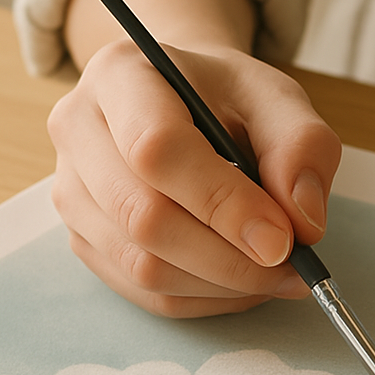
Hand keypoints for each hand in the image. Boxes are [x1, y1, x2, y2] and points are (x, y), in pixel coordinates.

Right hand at [47, 40, 340, 316]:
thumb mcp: (278, 98)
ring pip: (142, 266)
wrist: (182, 100)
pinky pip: (143, 292)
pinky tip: (244, 282)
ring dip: (222, 285)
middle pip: (143, 217)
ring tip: (278, 274)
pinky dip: (204, 298)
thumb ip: (302, 147)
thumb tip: (302, 222)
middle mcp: (78, 130)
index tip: (283, 239)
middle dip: (230, 258)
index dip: (222, 203)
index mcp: (121, 75)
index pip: (156, 149)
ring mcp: (72, 190)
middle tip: (294, 267)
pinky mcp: (84, 239)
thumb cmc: (228, 98)